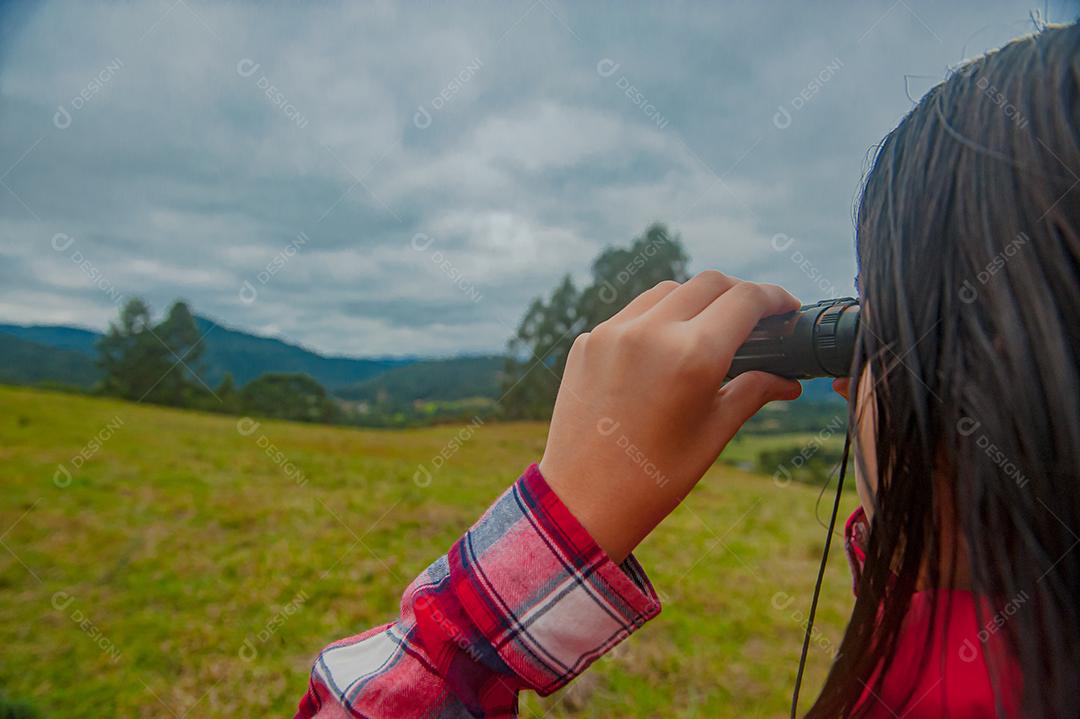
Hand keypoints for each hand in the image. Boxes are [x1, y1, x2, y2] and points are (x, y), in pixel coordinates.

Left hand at [539, 271, 802, 562]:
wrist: (583, 502)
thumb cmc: (656, 477)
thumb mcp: (714, 433)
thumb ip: (753, 392)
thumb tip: (788, 380)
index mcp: (692, 355)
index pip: (746, 300)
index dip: (776, 298)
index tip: (788, 309)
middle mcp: (650, 331)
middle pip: (709, 284)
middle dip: (739, 294)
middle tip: (755, 319)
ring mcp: (611, 332)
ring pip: (667, 291)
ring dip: (695, 300)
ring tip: (710, 330)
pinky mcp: (586, 342)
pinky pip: (631, 314)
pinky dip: (656, 320)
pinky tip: (665, 350)